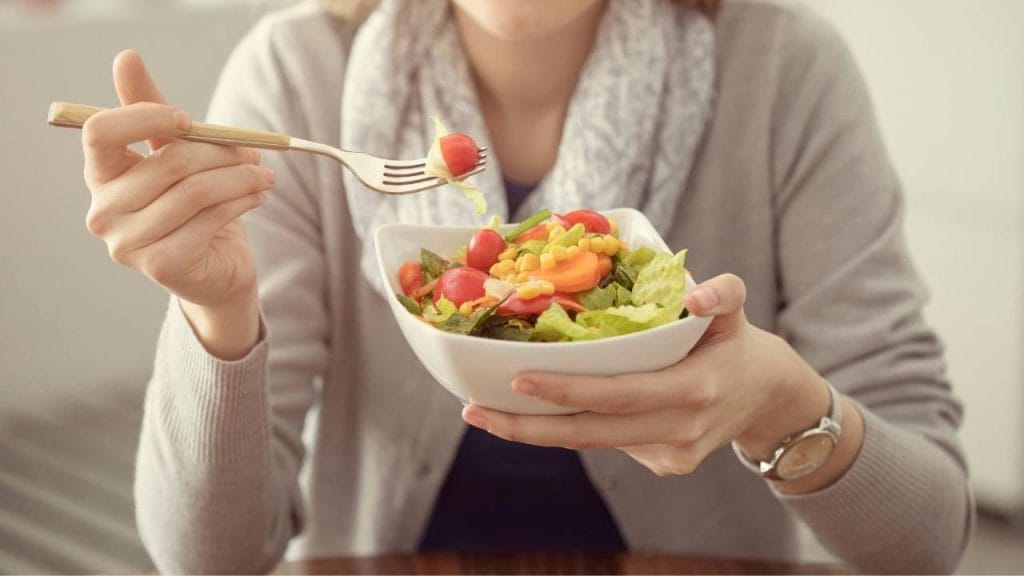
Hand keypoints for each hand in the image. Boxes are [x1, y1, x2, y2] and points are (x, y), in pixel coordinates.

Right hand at [81, 50, 271, 357]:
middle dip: (219, 152)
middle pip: (166, 162)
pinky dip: (241, 201)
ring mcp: (129, 243)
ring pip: (194, 191)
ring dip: (240, 177)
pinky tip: (257, 196)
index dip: (145, 117)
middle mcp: (103, 212)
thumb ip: (152, 110)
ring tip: (264, 174)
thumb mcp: (175, 154)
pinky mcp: (162, 266)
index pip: (100, 133)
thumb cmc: (194, 206)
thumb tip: (126, 58)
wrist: (216, 270)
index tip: (187, 119)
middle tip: (254, 152)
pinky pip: (210, 218)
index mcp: (100, 176)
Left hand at [462, 273, 836, 479]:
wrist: (767, 398)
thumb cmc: (736, 345)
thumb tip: (697, 293)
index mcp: (693, 391)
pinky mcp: (662, 464)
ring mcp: (669, 454)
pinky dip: (572, 425)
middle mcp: (677, 430)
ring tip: (486, 411)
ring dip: (537, 430)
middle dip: (527, 426)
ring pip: (591, 442)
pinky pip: (606, 441)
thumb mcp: (737, 310)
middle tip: (474, 409)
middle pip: (589, 434)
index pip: (618, 394)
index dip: (567, 391)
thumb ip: (724, 294)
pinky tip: (541, 409)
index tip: (519, 380)